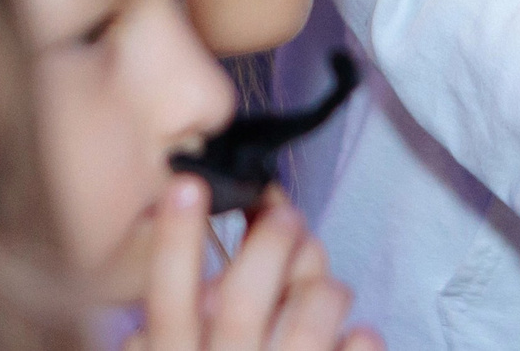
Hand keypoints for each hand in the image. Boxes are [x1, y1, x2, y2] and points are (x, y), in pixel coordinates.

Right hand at [134, 180, 382, 350]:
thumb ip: (158, 349)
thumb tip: (168, 309)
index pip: (167, 300)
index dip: (175, 240)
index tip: (188, 185)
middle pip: (246, 293)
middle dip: (270, 239)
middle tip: (282, 214)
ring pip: (311, 312)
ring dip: (323, 287)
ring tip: (322, 288)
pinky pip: (358, 348)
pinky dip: (361, 338)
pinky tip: (354, 338)